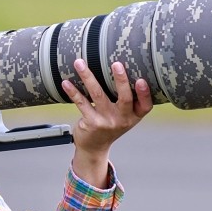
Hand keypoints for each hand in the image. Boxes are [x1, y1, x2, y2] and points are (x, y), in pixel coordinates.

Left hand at [61, 59, 152, 186]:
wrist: (95, 147)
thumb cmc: (112, 124)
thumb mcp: (125, 115)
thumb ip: (128, 98)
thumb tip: (121, 67)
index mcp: (134, 116)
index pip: (145, 105)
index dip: (144, 93)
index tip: (141, 80)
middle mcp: (122, 119)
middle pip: (124, 98)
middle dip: (121, 80)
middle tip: (116, 64)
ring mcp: (106, 122)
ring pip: (98, 95)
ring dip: (88, 77)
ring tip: (79, 62)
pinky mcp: (91, 123)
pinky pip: (81, 103)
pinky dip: (73, 91)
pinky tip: (66, 83)